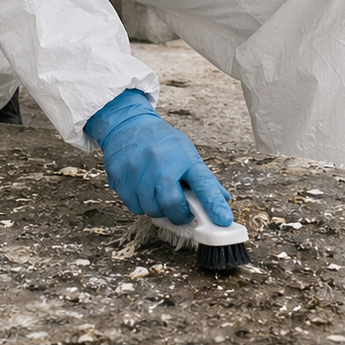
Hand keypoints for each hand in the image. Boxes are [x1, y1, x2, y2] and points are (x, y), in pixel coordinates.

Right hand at [83, 90, 232, 225]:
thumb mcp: (186, 152)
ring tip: (158, 193)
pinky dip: (141, 204)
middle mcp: (161, 161)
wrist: (127, 125)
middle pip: (171, 203)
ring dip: (157, 208)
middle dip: (178, 214)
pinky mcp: (120, 177)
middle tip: (180, 210)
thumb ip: (203, 178)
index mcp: (184, 157)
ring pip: (151, 209)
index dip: (214, 204)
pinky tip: (143, 190)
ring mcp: (138, 169)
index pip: (203, 183)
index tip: (223, 220)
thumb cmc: (160, 141)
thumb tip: (223, 199)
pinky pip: (133, 206)